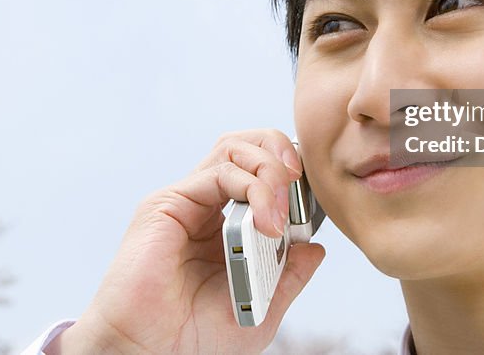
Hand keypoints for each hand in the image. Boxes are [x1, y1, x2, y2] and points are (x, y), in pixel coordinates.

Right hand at [53, 129, 325, 353]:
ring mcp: (187, 201)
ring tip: (282, 208)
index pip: (260, 172)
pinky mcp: (168, 204)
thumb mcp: (262, 308)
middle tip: (300, 184)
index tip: (313, 202)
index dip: (291, 177)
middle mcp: (206, 206)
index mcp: (227, 226)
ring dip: (269, 168)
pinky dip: (252, 187)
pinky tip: (266, 221)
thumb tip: (315, 247)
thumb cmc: (193, 339)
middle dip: (282, 154)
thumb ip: (289, 276)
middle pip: (248, 147)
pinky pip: (218, 173)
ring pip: (234, 149)